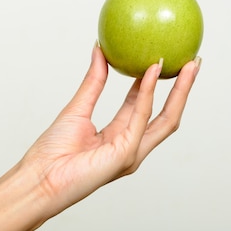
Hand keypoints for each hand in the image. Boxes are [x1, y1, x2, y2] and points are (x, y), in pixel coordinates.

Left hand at [22, 43, 199, 223]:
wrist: (38, 180)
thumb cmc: (51, 154)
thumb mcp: (77, 109)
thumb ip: (93, 82)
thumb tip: (99, 50)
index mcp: (118, 138)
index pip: (143, 107)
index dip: (155, 83)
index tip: (164, 59)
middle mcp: (130, 147)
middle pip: (166, 116)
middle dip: (182, 89)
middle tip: (192, 62)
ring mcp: (131, 154)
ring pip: (166, 120)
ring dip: (179, 91)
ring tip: (188, 65)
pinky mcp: (125, 156)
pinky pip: (140, 119)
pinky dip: (147, 95)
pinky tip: (150, 73)